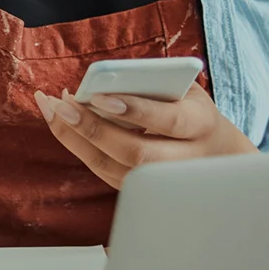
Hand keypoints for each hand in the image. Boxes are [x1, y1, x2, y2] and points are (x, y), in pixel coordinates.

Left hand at [32, 84, 255, 189]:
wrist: (216, 157)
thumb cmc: (192, 111)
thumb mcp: (185, 91)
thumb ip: (154, 83)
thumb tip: (106, 79)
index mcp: (200, 125)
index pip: (168, 120)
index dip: (135, 110)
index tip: (100, 96)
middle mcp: (183, 160)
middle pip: (135, 152)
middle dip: (95, 129)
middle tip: (63, 104)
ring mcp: (160, 182)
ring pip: (112, 168)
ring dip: (76, 139)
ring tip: (52, 109)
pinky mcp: (140, 190)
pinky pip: (103, 171)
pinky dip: (78, 146)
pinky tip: (61, 122)